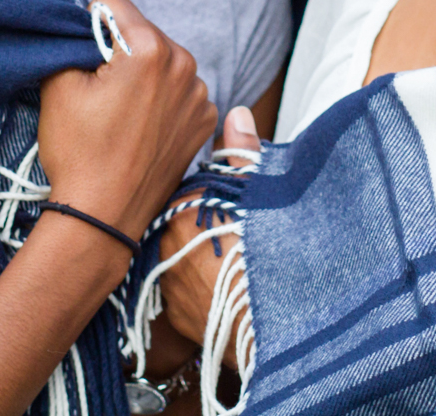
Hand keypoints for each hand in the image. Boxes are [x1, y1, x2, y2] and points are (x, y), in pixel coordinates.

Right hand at [38, 0, 216, 246]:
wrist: (103, 217)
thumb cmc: (79, 153)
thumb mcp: (58, 84)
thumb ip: (71, 39)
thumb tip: (82, 25)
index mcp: (150, 48)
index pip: (112, 2)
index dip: (88, 25)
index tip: (82, 58)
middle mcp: (185, 64)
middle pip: (141, 32)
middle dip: (119, 52)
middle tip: (100, 94)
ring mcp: (200, 94)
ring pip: (161, 61)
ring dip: (143, 76)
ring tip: (121, 115)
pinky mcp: (205, 119)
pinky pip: (179, 90)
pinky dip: (161, 101)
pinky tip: (141, 129)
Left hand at [157, 106, 262, 357]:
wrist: (265, 321)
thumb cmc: (269, 253)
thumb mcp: (262, 194)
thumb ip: (244, 155)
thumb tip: (236, 113)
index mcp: (185, 206)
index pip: (190, 189)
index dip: (212, 195)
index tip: (231, 203)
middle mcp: (165, 241)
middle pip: (180, 221)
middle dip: (200, 223)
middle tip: (233, 232)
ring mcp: (166, 279)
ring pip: (179, 256)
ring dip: (196, 256)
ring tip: (229, 262)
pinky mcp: (173, 313)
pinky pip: (181, 290)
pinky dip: (197, 287)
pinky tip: (221, 287)